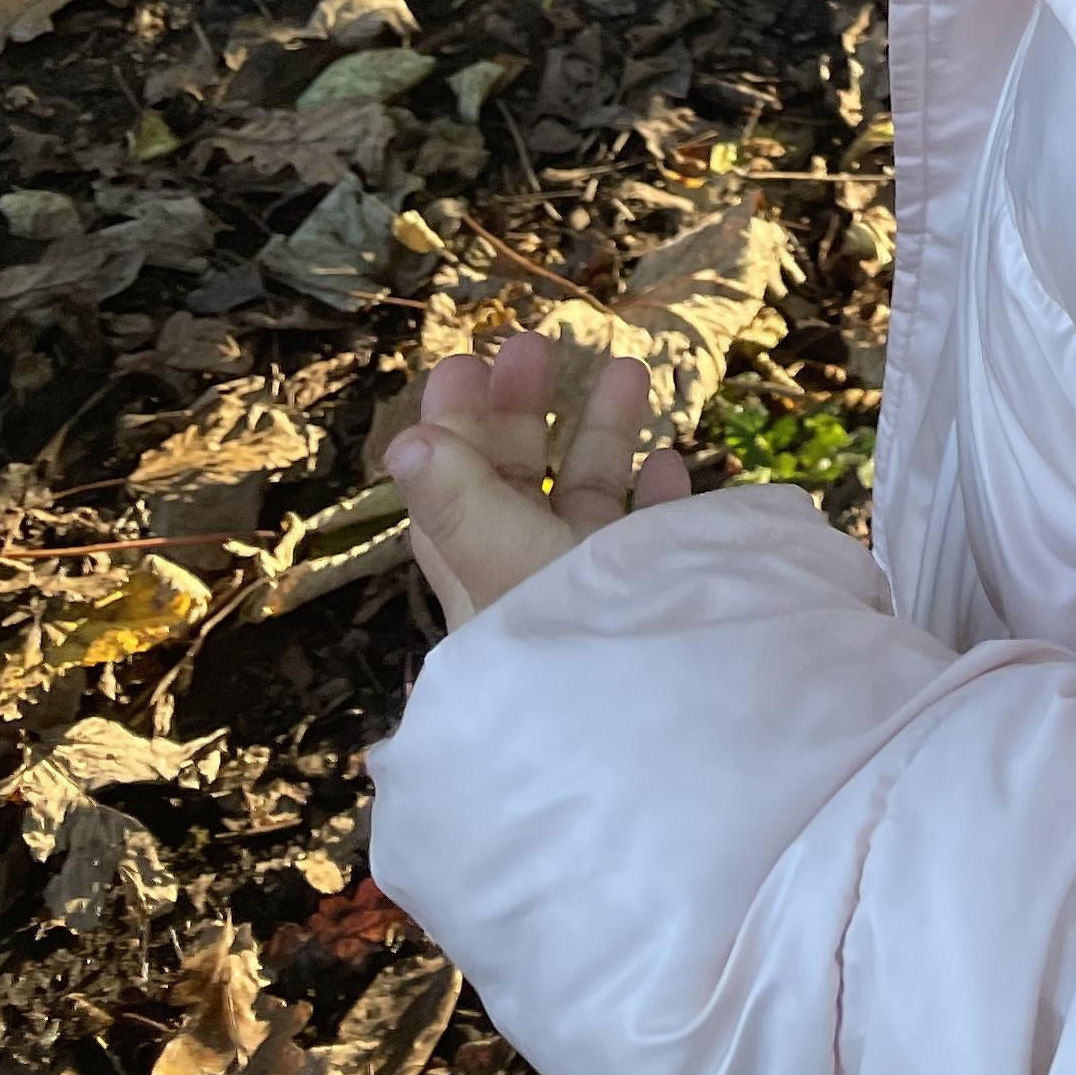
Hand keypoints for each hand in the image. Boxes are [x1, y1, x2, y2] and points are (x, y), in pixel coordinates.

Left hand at [385, 328, 692, 630]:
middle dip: (524, 412)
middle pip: (519, 485)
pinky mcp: (657, 598)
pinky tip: (672, 464)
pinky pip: (654, 538)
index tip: (462, 364)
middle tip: (532, 344)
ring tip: (628, 368)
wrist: (661, 730)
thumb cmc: (570, 639)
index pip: (453, 491)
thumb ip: (461, 501)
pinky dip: (659, 496)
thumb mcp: (508, 562)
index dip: (453, 428)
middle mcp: (536, 580)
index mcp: (485, 575)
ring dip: (604, 431)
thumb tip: (404, 444)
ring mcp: (599, 590)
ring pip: (592, 499)